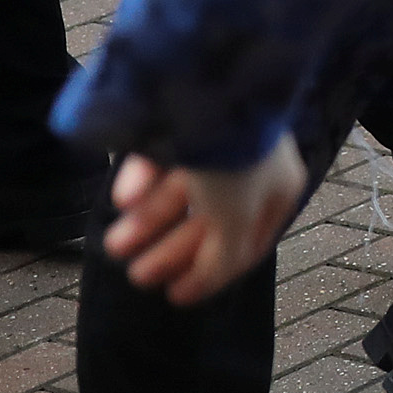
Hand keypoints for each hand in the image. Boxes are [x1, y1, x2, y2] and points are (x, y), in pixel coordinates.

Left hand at [101, 136, 306, 306]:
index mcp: (278, 191)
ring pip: (179, 195)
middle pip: (208, 222)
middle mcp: (251, 169)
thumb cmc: (238, 163)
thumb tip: (204, 285)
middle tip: (136, 276)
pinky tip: (124, 200)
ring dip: (147, 224)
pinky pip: (160, 162)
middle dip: (170, 252)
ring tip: (114, 246)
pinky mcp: (182, 129)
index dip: (214, 274)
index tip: (177, 296)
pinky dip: (143, 183)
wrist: (214, 96)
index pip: (249, 243)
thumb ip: (223, 261)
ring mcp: (215, 147)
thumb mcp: (237, 221)